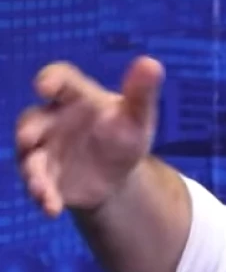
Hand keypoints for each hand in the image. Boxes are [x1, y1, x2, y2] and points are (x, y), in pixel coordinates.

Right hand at [15, 56, 163, 217]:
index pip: (60, 80)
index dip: (51, 80)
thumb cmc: (124, 134)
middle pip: (32, 120)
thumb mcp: (138, 116)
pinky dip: (43, 197)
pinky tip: (51, 209)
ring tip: (41, 188)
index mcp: (74, 96)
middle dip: (28, 130)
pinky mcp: (46, 178)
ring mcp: (44, 150)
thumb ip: (141, 93)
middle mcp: (51, 120)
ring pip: (30, 158)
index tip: (46, 86)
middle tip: (28, 138)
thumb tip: (152, 63)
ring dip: (33, 173)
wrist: (118, 173)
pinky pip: (40, 187)